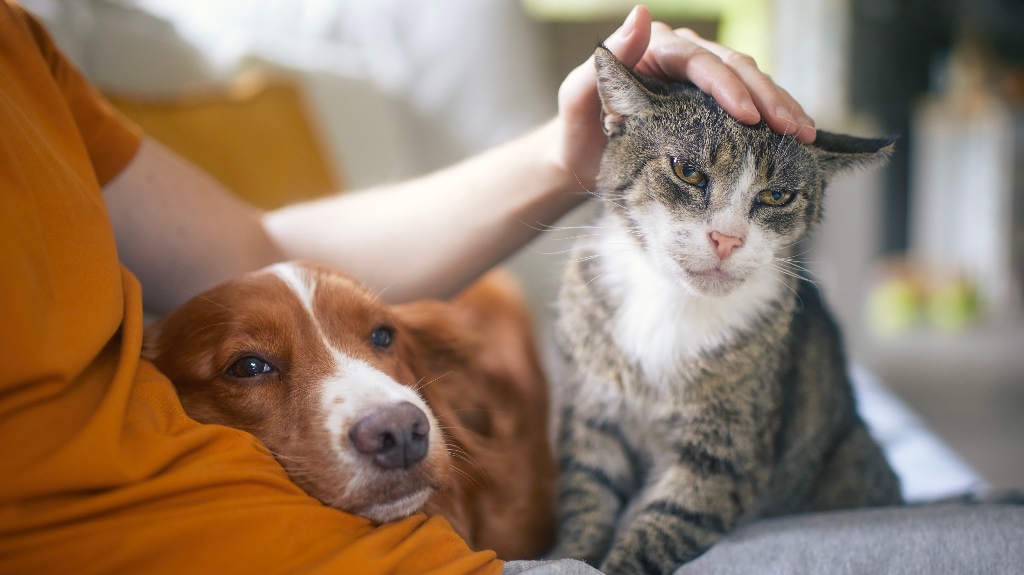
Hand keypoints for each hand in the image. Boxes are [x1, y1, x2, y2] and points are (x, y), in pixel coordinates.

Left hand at [555, 5, 815, 190]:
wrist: (582, 161)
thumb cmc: (576, 133)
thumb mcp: (576, 101)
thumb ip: (601, 66)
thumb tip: (641, 14)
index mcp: (653, 50)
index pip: (699, 61)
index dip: (728, 86)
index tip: (750, 115)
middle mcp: (682, 58)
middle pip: (734, 68)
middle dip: (768, 98)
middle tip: (793, 128)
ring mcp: (700, 80)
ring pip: (750, 83)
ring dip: (780, 106)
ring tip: (805, 133)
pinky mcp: (711, 104)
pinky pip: (750, 104)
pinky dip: (773, 119)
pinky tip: (797, 138)